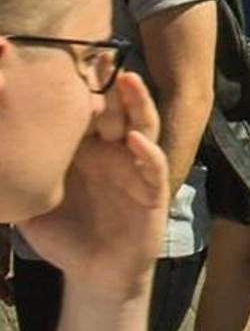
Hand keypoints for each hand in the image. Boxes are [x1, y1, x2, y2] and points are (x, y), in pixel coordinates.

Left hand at [17, 70, 169, 299]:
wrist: (94, 274)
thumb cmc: (63, 236)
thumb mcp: (31, 206)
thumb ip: (15, 182)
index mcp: (88, 150)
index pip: (89, 109)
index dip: (83, 85)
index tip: (68, 58)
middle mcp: (115, 151)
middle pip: (118, 108)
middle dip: (113, 82)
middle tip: (101, 56)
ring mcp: (137, 167)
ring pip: (143, 126)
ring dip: (138, 103)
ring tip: (128, 81)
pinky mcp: (152, 190)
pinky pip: (152, 166)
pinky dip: (146, 152)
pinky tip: (134, 142)